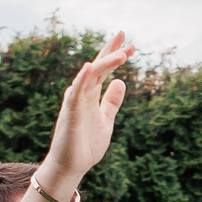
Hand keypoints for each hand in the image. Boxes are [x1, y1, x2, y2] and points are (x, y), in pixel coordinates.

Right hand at [41, 33, 132, 188]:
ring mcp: (75, 102)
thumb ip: (112, 102)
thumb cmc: (86, 145)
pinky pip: (76, 92)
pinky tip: (90, 66)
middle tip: (124, 35)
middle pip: (97, 67)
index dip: (115, 56)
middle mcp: (82, 94)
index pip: (104, 70)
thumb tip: (121, 81)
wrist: (71, 167)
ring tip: (122, 53)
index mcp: (91, 95)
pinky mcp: (70, 113)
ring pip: (90, 76)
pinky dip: (82, 78)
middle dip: (110, 51)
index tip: (131, 45)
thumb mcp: (106, 120)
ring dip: (105, 63)